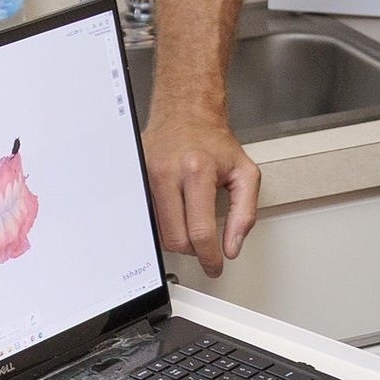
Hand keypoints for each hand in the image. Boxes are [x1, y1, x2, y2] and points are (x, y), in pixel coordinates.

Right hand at [143, 107, 259, 278]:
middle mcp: (167, 173)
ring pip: (158, 232)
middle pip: (176, 239)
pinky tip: (175, 214)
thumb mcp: (245, 173)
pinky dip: (162, 224)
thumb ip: (245, 213)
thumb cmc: (213, 142)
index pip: (200, 232)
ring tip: (191, 224)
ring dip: (177, 238)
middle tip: (206, 245)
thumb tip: (232, 246)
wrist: (186, 114)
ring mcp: (146, 175)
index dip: (209, 257)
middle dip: (194, 250)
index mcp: (197, 171)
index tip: (214, 265)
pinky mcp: (134, 178)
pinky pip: (147, 218)